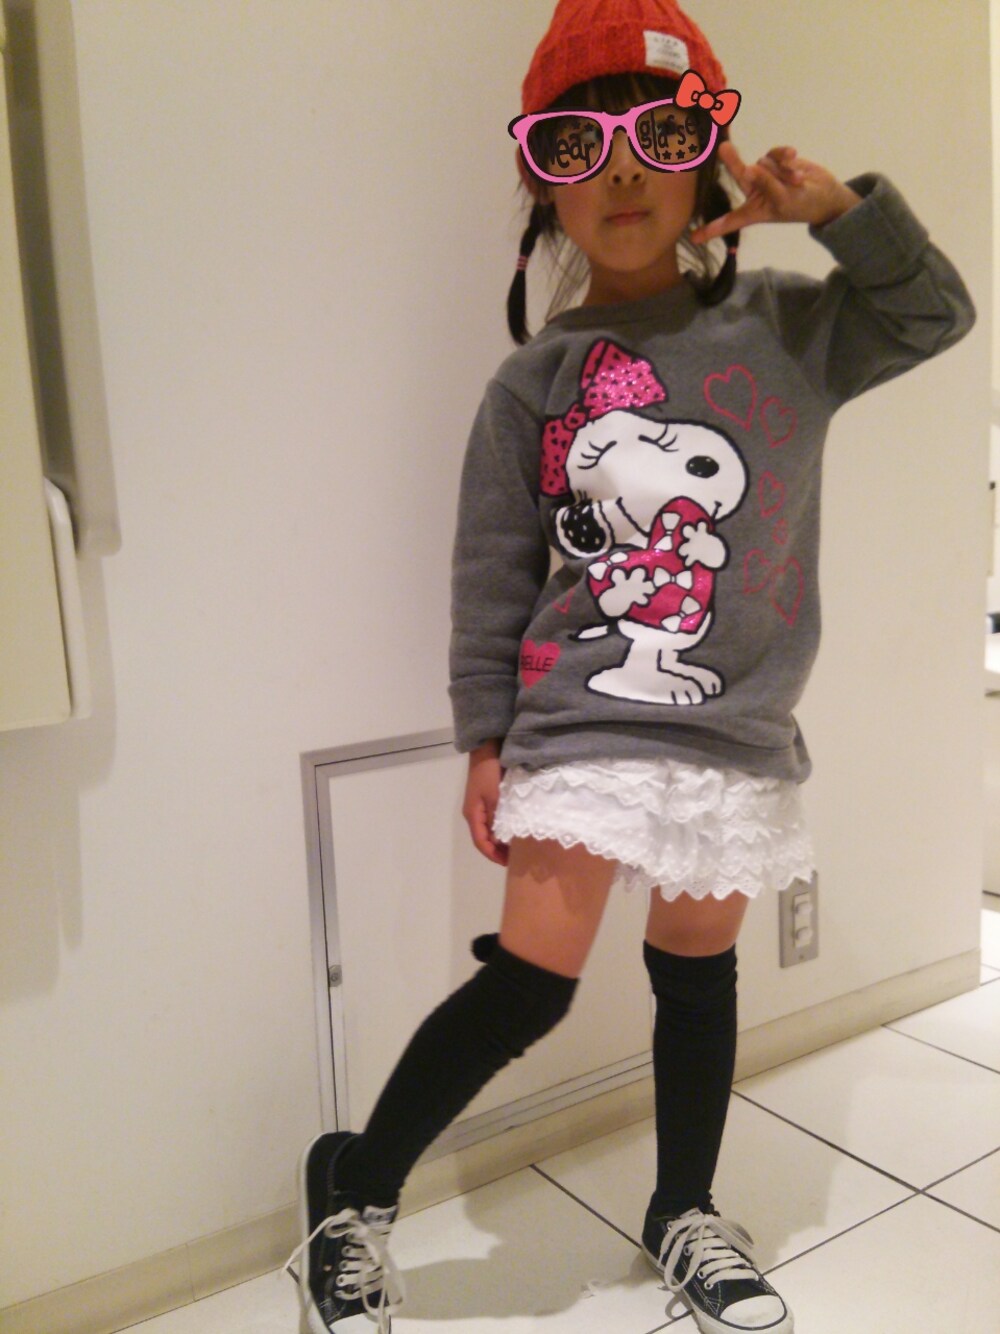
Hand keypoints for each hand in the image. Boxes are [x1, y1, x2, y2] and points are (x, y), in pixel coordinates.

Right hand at [462, 741, 508, 866]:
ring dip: (500, 840)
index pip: (480, 842)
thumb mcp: (494, 796)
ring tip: (517, 847)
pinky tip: (514, 829)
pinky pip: (494, 819)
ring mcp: (480, 806)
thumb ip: (497, 818)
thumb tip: (500, 839)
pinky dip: (502, 828)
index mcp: (473, 814)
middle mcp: (474, 813)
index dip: (492, 855)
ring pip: (489, 829)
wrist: (486, 748)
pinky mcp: (488, 798)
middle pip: (484, 838)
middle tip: (516, 859)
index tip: (507, 864)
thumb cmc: (488, 772)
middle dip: (497, 850)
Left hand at [690, 141, 862, 245]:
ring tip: (796, 180)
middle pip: (740, 174)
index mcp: (753, 211)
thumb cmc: (805, 205)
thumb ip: (767, 184)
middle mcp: (755, 192)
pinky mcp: (776, 161)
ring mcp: (765, 175)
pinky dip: (785, 156)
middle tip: (724, 147)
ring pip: (764, 162)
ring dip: (781, 169)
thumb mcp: (785, 200)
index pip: (730, 220)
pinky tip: (796, 158)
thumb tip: (750, 167)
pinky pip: (775, 153)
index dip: (712, 229)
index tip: (694, 238)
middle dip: (733, 161)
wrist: (826, 194)